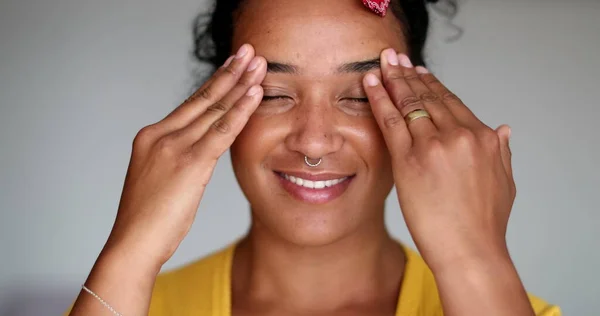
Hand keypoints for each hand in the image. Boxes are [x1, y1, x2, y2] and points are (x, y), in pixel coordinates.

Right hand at [104, 44, 266, 269]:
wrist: (133, 244)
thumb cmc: (148, 220)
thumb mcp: (160, 180)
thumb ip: (178, 159)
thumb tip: (201, 152)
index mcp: (151, 137)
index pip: (190, 104)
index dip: (214, 84)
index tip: (231, 67)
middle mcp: (161, 135)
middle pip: (203, 98)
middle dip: (230, 73)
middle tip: (249, 52)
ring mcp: (174, 147)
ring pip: (215, 109)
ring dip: (240, 84)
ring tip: (258, 63)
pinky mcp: (190, 163)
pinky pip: (222, 131)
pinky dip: (241, 111)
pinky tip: (255, 93)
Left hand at [363, 49, 515, 272]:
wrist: (470, 251)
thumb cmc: (485, 224)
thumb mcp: (505, 182)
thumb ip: (502, 151)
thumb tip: (504, 129)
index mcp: (485, 138)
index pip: (453, 102)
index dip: (433, 85)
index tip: (420, 73)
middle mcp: (461, 135)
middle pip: (429, 97)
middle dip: (409, 75)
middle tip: (395, 59)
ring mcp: (434, 145)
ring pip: (409, 103)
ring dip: (393, 80)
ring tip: (382, 65)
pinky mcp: (409, 159)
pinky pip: (391, 120)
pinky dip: (379, 98)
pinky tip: (370, 83)